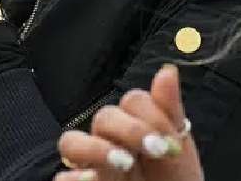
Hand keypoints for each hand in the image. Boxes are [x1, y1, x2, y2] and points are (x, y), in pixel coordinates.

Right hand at [54, 65, 203, 180]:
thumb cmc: (174, 179)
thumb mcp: (178, 147)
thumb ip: (168, 112)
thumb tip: (167, 70)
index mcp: (133, 126)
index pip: (132, 102)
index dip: (150, 116)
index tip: (171, 143)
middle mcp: (109, 142)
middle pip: (103, 117)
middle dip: (130, 130)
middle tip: (156, 150)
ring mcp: (91, 165)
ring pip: (70, 142)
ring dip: (94, 149)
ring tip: (122, 164)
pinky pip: (62, 177)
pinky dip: (75, 178)